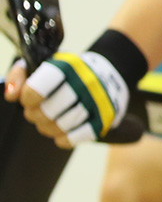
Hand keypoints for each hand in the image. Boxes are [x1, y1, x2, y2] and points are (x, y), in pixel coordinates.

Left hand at [9, 50, 130, 145]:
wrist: (109, 74)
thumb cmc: (67, 72)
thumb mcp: (44, 63)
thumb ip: (20, 75)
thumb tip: (11, 95)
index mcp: (67, 66)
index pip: (35, 91)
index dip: (27, 99)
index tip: (29, 98)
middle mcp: (85, 83)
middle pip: (47, 113)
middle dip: (36, 115)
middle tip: (37, 112)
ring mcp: (97, 102)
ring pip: (60, 126)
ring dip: (48, 128)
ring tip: (48, 122)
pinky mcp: (105, 119)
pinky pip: (76, 138)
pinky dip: (63, 139)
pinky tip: (61, 133)